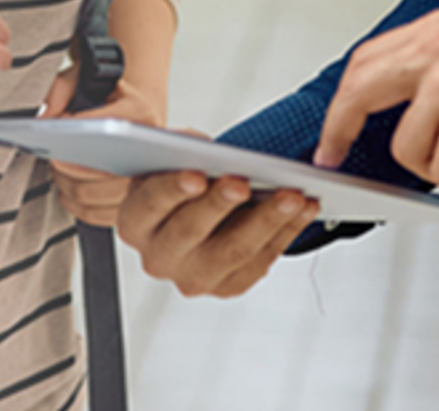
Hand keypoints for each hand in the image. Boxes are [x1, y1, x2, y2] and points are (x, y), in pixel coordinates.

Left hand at [37, 62, 168, 227]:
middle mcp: (150, 149)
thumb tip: (46, 118)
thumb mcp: (83, 75)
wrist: (130, 111)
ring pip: (97, 196)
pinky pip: (99, 215)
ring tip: (57, 170)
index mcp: (141, 114)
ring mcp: (145, 180)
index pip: (110, 130)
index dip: (79, 137)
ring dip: (69, 186)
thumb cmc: (105, 94)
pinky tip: (66, 188)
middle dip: (69, 167)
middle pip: (104, 174)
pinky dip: (76, 205)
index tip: (57, 140)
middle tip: (53, 157)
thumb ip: (61, 88)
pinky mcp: (133, 203)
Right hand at [114, 169, 319, 296]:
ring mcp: (193, 278)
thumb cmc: (178, 178)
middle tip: (244, 182)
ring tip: (293, 195)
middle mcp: (158, 258)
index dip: (172, 189)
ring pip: (233, 252)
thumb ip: (180, 151)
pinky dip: (285, 233)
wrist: (190, 211)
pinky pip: (259, 262)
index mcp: (135, 223)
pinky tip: (303, 210)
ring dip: (267, 220)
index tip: (196, 175)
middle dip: (220, 205)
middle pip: (191, 232)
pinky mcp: (226, 287)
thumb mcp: (168, 158)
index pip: (151, 205)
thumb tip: (209, 151)